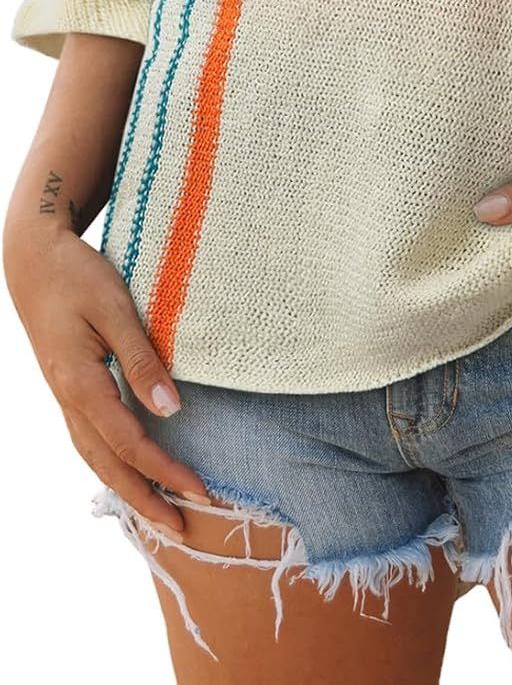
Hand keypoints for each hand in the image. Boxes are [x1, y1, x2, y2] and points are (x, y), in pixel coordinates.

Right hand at [3, 220, 212, 535]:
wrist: (33, 261)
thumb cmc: (77, 276)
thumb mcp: (115, 309)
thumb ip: (142, 360)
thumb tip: (171, 410)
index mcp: (80, 384)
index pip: (130, 442)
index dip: (165, 471)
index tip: (200, 491)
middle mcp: (69, 399)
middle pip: (108, 465)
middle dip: (146, 500)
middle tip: (183, 529)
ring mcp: (65, 397)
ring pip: (96, 457)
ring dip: (129, 489)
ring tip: (161, 515)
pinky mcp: (69, 389)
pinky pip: (91, 440)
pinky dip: (113, 466)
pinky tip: (130, 474)